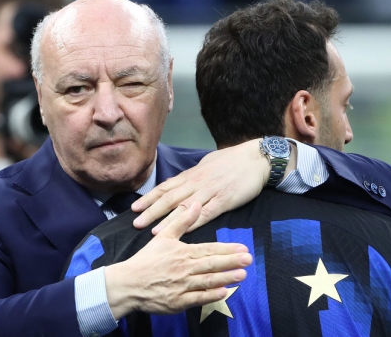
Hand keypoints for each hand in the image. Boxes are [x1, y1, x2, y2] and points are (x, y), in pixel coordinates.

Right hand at [104, 202, 251, 318]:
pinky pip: (197, 299)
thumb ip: (181, 221)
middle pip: (212, 264)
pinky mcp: (178, 302)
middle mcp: (184, 268)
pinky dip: (210, 296)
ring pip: (207, 281)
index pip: (209, 249)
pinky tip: (223, 293)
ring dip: (226, 278)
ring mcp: (182, 286)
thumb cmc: (147, 260)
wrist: (128, 283)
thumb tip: (195, 203)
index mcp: (182, 252)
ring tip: (242, 275)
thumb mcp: (163, 237)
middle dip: (231, 262)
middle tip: (249, 260)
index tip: (243, 248)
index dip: (227, 249)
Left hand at [131, 139, 269, 233]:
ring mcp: (210, 192)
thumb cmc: (232, 160)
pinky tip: (184, 232)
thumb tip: (179, 182)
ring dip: (168, 220)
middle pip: (170, 199)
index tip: (135, 208)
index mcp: (192, 175)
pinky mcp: (225, 200)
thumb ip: (193, 175)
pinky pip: (206, 213)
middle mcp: (197, 183)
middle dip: (151, 211)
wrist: (256, 158)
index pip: (165, 187)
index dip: (149, 198)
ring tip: (154, 232)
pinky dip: (194, 223)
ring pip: (185, 208)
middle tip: (136, 223)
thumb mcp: (207, 164)